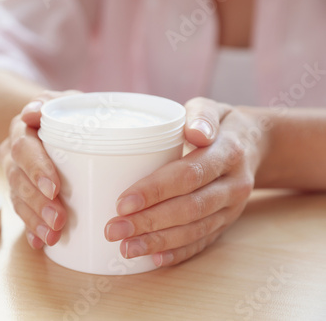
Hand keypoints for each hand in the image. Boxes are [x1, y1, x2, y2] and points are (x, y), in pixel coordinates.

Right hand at [0, 90, 79, 248]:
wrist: (47, 123)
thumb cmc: (64, 113)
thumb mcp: (64, 100)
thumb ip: (51, 102)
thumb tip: (33, 111)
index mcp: (23, 130)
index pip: (24, 148)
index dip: (36, 168)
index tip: (54, 188)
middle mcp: (14, 154)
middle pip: (18, 179)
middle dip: (37, 202)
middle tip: (58, 219)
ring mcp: (14, 174)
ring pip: (18, 199)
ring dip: (34, 219)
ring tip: (53, 236)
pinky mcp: (20, 192)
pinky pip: (21, 212)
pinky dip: (30, 228)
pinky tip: (40, 242)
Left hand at [104, 97, 265, 266]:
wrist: (254, 145)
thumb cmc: (220, 125)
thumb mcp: (212, 108)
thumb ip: (201, 116)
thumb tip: (195, 133)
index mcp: (228, 153)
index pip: (189, 174)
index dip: (155, 190)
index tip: (122, 203)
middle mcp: (233, 185)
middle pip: (190, 208)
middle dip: (149, 222)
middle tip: (114, 230)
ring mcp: (232, 208)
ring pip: (195, 230)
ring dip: (158, 242)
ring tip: (126, 248)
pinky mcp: (227, 222)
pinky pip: (203, 242)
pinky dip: (179, 252)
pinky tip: (154, 259)